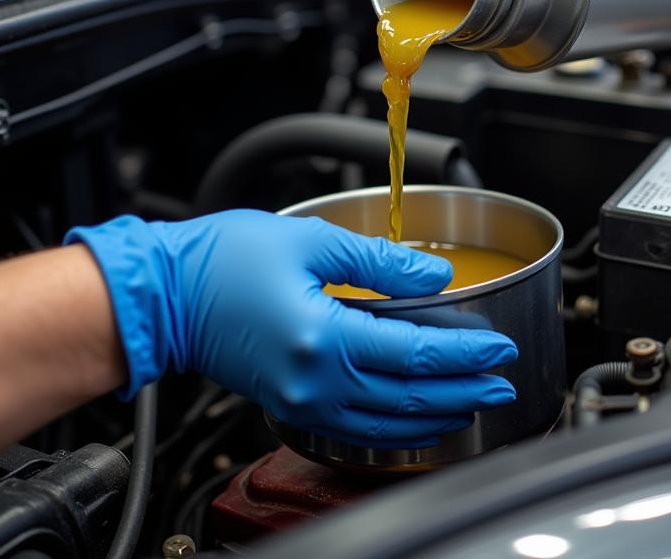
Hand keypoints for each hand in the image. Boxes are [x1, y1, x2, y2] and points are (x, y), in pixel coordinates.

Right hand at [66, 212, 517, 448]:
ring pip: (387, 425)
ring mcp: (302, 401)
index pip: (415, 354)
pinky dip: (397, 427)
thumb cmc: (225, 260)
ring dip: (437, 415)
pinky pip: (357, 429)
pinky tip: (416, 419)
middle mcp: (315, 382)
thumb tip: (433, 279)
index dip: (465, 353)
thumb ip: (380, 263)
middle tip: (503, 380)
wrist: (167, 293)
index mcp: (322, 338)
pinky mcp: (291, 405)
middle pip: (409, 398)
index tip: (499, 348)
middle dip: (464, 390)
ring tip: (474, 402)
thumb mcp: (312, 241)